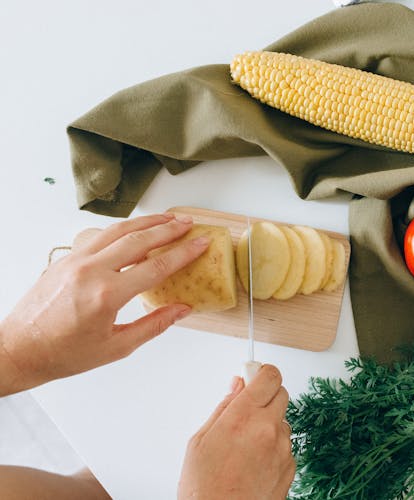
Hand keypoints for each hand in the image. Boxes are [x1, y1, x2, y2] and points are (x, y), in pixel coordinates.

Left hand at [0, 213, 208, 394]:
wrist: (19, 349)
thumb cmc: (63, 353)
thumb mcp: (116, 347)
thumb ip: (153, 325)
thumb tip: (181, 310)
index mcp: (107, 295)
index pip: (156, 266)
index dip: (183, 253)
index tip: (200, 244)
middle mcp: (90, 271)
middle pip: (139, 240)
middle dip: (168, 229)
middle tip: (188, 224)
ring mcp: (75, 261)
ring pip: (117, 230)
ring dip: (145, 222)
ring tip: (166, 219)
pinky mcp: (65, 259)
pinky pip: (98, 236)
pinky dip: (120, 229)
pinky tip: (133, 230)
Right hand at [178, 365, 295, 499]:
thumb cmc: (204, 488)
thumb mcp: (200, 440)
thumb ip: (224, 407)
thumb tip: (237, 384)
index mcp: (243, 417)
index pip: (269, 376)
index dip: (262, 372)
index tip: (255, 373)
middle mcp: (268, 429)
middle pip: (281, 394)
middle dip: (265, 396)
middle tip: (247, 410)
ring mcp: (282, 449)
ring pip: (282, 421)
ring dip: (269, 424)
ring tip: (245, 446)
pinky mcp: (290, 466)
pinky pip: (285, 445)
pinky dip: (273, 447)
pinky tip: (254, 462)